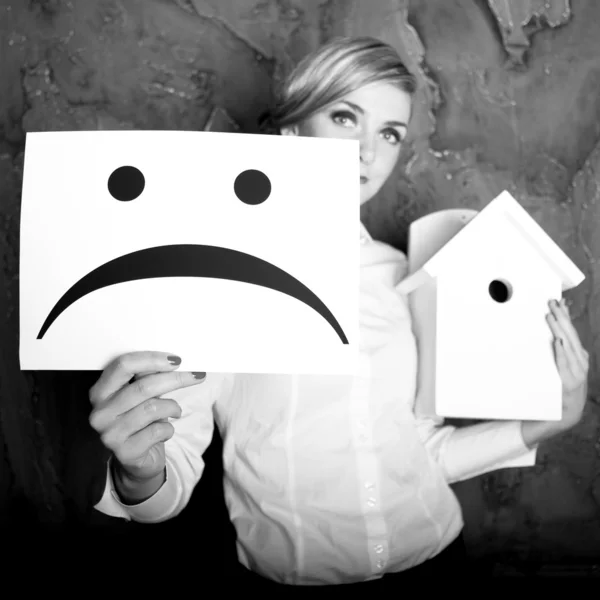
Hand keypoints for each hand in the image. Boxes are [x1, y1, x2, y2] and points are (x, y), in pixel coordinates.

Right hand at [88, 351, 205, 482]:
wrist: (137, 460)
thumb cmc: (141, 422)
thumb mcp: (142, 397)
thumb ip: (149, 378)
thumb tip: (173, 361)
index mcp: (100, 391)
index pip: (123, 365)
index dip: (152, 360)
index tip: (177, 360)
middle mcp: (100, 412)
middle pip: (143, 386)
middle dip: (175, 379)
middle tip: (197, 376)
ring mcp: (110, 434)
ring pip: (153, 408)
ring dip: (173, 407)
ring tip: (176, 411)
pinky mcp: (125, 452)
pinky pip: (158, 430)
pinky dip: (169, 428)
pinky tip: (165, 431)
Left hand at [546, 298, 589, 429]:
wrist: (562, 416)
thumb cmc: (558, 389)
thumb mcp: (561, 368)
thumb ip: (559, 352)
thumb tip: (554, 332)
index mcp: (579, 357)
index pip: (572, 332)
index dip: (566, 316)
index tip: (559, 301)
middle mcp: (581, 363)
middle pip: (571, 336)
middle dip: (561, 318)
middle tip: (551, 303)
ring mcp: (577, 374)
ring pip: (569, 347)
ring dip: (560, 331)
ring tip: (551, 317)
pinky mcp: (569, 385)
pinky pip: (565, 366)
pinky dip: (562, 354)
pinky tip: (558, 343)